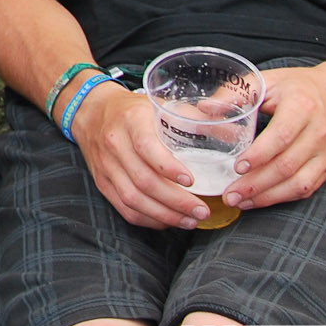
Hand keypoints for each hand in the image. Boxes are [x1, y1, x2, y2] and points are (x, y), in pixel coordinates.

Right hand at [70, 83, 212, 229]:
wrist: (90, 111)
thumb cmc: (132, 110)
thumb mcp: (161, 104)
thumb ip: (195, 119)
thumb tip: (235, 135)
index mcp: (130, 121)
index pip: (147, 148)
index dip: (169, 168)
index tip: (192, 181)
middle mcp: (114, 144)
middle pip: (143, 180)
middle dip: (176, 201)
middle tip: (202, 210)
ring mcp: (106, 166)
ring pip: (133, 198)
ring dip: (164, 214)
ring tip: (190, 220)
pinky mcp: (102, 182)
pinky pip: (124, 208)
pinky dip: (148, 219)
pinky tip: (168, 221)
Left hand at [224, 64, 325, 210]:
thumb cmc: (301, 87)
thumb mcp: (269, 80)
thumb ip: (235, 92)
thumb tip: (204, 110)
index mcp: (302, 107)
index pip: (281, 136)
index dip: (258, 155)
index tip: (236, 167)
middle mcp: (319, 132)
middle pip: (287, 165)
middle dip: (256, 184)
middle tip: (229, 194)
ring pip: (298, 183)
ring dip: (267, 196)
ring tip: (240, 202)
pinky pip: (307, 188)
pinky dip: (282, 197)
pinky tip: (260, 200)